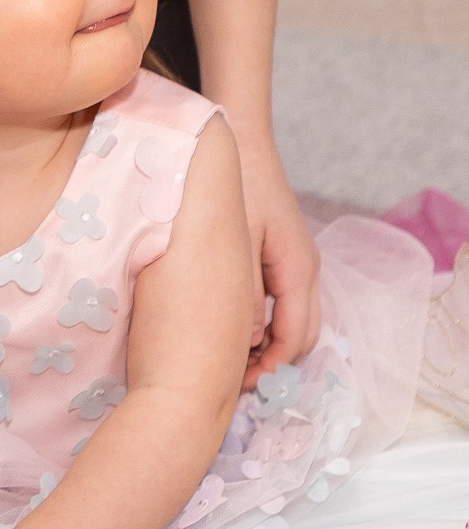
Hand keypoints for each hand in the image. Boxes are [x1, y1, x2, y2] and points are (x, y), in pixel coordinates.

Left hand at [236, 135, 320, 383]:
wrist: (242, 145)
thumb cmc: (238, 187)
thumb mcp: (235, 241)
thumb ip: (242, 290)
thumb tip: (247, 337)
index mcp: (297, 269)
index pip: (295, 336)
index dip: (270, 367)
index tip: (238, 384)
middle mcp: (303, 270)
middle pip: (299, 334)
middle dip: (269, 362)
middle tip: (229, 380)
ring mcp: (293, 263)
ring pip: (290, 320)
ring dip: (264, 343)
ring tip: (226, 358)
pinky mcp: (278, 256)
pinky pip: (278, 301)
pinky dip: (260, 321)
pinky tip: (227, 324)